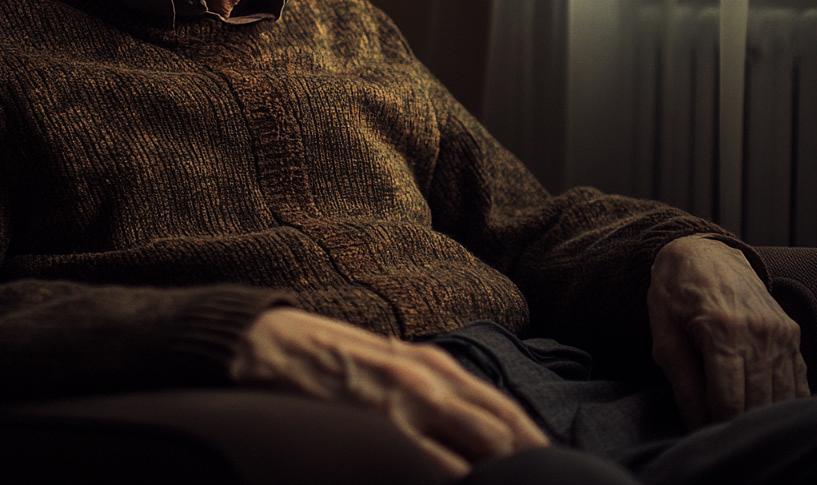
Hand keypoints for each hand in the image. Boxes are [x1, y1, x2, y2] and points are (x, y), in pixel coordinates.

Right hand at [231, 307, 549, 478]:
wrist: (266, 344)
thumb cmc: (326, 358)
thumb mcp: (389, 364)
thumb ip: (428, 392)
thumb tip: (464, 428)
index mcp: (436, 366)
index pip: (505, 412)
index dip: (534, 446)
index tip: (551, 473)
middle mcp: (431, 381)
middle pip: (505, 433)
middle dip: (529, 466)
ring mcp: (407, 406)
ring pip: (482, 451)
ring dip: (499, 475)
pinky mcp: (380, 426)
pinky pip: (434, 469)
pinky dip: (458, 481)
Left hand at [648, 235, 808, 428]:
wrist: (702, 252)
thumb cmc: (675, 292)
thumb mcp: (663, 333)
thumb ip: (681, 381)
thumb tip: (696, 424)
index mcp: (722, 332)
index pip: (728, 403)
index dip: (715, 428)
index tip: (702, 437)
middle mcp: (760, 333)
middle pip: (758, 405)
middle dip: (737, 427)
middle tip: (720, 435)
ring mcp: (782, 334)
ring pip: (782, 399)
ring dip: (762, 419)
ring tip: (739, 425)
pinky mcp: (792, 335)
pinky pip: (798, 384)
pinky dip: (783, 404)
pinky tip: (764, 411)